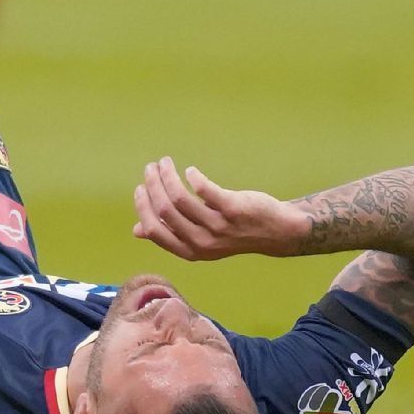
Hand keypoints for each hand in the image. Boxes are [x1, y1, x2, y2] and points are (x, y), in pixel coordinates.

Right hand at [132, 157, 305, 260]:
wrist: (276, 232)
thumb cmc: (234, 233)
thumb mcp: (200, 239)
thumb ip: (171, 234)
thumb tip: (137, 230)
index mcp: (189, 251)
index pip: (154, 229)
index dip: (143, 207)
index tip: (141, 187)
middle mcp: (201, 242)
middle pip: (164, 210)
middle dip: (153, 185)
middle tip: (151, 167)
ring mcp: (218, 226)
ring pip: (181, 198)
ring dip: (168, 176)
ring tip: (165, 163)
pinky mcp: (234, 209)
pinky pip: (205, 190)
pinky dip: (193, 177)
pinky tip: (190, 171)